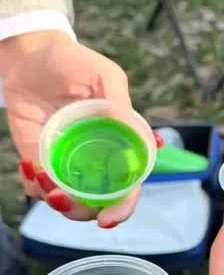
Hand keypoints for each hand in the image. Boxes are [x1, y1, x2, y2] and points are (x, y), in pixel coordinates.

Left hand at [0, 30, 142, 227]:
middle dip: (79, 210)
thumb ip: (121, 105)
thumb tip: (143, 137)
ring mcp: (66, 161)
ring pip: (66, 201)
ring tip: (39, 173)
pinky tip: (28, 166)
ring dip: (52, 198)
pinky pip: (37, 187)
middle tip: (60, 197)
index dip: (122, 208)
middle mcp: (95, 159)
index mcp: (119, 145)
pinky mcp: (39, 158)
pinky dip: (32, 185)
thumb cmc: (73, 62)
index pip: (128, 187)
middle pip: (96, 204)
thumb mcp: (104, 76)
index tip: (106, 219)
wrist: (29, 55)